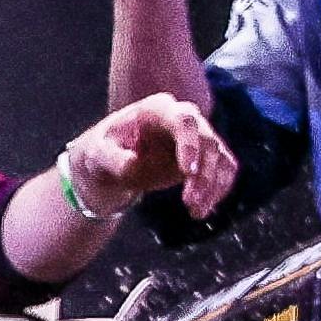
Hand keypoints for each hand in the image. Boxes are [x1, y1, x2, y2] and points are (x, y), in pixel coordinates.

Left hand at [59, 93, 235, 223]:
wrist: (110, 162)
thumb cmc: (102, 151)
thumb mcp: (97, 154)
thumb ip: (112, 158)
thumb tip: (132, 164)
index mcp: (158, 109)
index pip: (184, 120)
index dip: (190, 144)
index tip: (187, 172)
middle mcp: (183, 118)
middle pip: (207, 140)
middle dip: (203, 173)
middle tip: (189, 202)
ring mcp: (196, 137)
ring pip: (219, 157)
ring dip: (213, 185)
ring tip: (196, 211)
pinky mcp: (204, 157)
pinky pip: (224, 169)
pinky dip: (219, 189)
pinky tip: (203, 209)